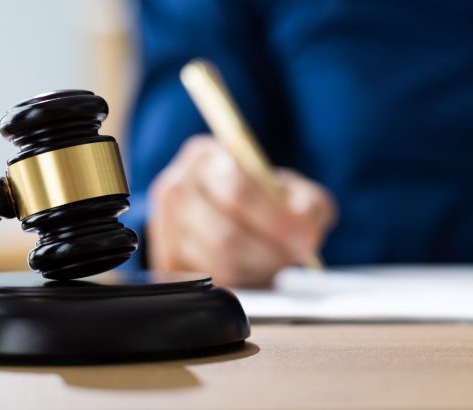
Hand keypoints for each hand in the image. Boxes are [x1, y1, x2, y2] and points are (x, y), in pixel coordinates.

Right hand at [148, 136, 336, 286]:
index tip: (304, 238)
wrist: (230, 211)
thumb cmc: (262, 197)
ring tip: (279, 267)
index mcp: (205, 157)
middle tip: (295, 261)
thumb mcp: (293, 189)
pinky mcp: (164, 261)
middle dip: (269, 255)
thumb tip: (306, 226)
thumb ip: (309, 203)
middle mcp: (175, 188)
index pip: (236, 190)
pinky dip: (238, 285)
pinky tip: (255, 276)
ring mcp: (163, 226)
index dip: (274, 219)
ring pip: (215, 264)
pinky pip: (203, 285)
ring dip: (256, 272)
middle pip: (224, 235)